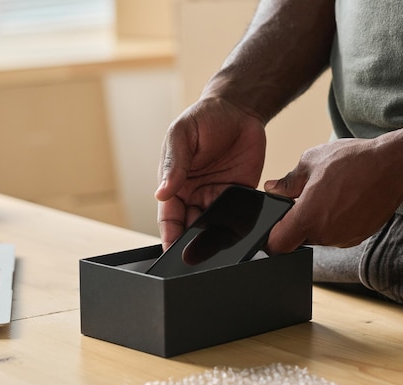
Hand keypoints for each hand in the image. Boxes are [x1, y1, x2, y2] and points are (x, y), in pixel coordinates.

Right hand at [155, 97, 266, 248]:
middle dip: (192, 243)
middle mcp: (194, 194)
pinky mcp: (240, 194)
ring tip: (218, 250)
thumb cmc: (203, 118)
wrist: (238, 108)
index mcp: (174, 183)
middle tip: (196, 257)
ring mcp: (217, 196)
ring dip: (215, 238)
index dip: (169, 235)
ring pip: (214, 226)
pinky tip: (240, 233)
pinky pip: (238, 215)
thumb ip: (174, 164)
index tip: (171, 251)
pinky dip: (238, 226)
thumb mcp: (181, 136)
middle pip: (190, 227)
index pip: (168, 217)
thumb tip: (161, 192)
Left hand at [264, 138, 402, 252]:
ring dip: (318, 222)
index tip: (274, 226)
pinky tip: (344, 201)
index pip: (277, 245)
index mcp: (307, 219)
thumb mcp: (309, 163)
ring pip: (319, 236)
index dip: (271, 238)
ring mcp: (344, 238)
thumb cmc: (351, 161)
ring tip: (329, 196)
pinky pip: (338, 234)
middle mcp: (325, 235)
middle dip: (297, 223)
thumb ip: (286, 182)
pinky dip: (336, 222)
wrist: (393, 165)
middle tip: (305, 199)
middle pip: (298, 239)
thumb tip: (272, 188)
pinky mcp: (359, 236)